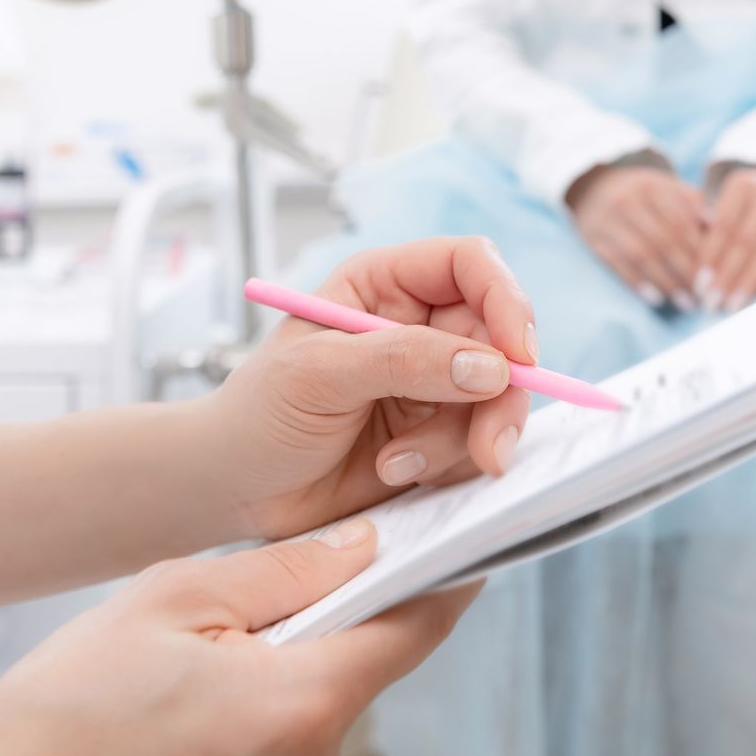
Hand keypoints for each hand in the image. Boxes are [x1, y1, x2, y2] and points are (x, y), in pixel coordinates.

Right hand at [0, 525, 479, 755]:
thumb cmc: (65, 710)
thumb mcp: (171, 599)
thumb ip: (285, 571)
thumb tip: (366, 545)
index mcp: (301, 706)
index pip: (417, 625)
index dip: (439, 571)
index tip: (453, 534)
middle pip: (371, 664)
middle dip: (339, 616)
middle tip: (276, 587)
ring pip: (329, 702)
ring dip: (297, 666)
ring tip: (213, 656)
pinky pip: (296, 742)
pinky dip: (270, 708)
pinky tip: (206, 699)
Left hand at [215, 237, 537, 538]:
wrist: (236, 490)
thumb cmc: (259, 415)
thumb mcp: (319, 374)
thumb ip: (404, 361)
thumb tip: (492, 367)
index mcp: (386, 285)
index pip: (471, 265)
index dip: (505, 301)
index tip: (519, 356)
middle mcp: (419, 327)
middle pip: (502, 340)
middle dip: (501, 398)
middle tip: (489, 448)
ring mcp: (434, 384)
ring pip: (499, 400)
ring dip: (464, 442)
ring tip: (399, 465)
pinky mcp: (439, 436)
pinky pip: (480, 444)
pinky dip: (452, 467)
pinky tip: (397, 474)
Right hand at [567, 163, 705, 309]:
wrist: (596, 189)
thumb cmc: (644, 195)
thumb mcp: (668, 189)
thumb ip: (693, 204)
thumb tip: (716, 224)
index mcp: (651, 186)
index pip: (681, 222)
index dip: (700, 252)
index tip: (716, 274)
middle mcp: (626, 200)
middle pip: (663, 241)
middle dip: (686, 272)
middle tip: (704, 295)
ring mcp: (606, 220)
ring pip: (641, 255)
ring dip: (666, 282)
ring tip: (686, 303)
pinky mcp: (591, 238)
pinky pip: (616, 264)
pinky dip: (637, 283)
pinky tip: (656, 298)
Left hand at [698, 166, 755, 312]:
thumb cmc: (745, 206)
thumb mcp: (726, 204)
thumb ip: (707, 227)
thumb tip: (692, 263)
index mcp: (743, 186)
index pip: (724, 226)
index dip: (710, 258)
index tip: (698, 285)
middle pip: (745, 241)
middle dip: (727, 276)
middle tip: (711, 302)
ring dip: (749, 282)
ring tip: (732, 305)